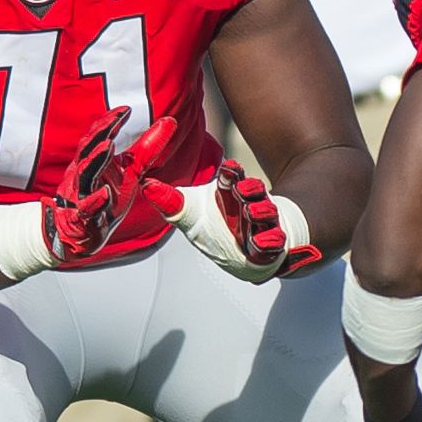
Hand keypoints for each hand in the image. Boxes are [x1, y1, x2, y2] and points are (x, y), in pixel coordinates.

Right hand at [45, 107, 180, 265]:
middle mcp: (82, 176)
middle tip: (113, 121)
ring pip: (84, 176)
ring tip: (108, 146)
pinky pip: (85, 210)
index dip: (109, 123)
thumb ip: (146, 150)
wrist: (79, 236)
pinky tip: (105, 194)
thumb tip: (170, 121)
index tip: (125, 110)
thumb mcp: (128, 174)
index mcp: (92, 163)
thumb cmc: (102, 201)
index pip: (97, 137)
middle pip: (87, 150)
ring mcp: (79, 197)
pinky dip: (94, 202)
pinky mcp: (82, 219)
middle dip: (99, 134)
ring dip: (94, 160)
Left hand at [143, 159, 321, 282]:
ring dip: (260, 211)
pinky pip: (274, 241)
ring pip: (266, 213)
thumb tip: (146, 186)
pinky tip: (261, 241)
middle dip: (248, 188)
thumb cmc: (218, 229)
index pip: (233, 177)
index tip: (228, 167)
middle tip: (239, 188)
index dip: (232, 172)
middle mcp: (249, 204)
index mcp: (230, 193)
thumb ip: (171, 202)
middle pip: (253, 191)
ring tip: (251, 211)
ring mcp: (264, 223)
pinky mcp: (273, 245)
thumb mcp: (191, 215)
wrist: (249, 255)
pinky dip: (269, 240)